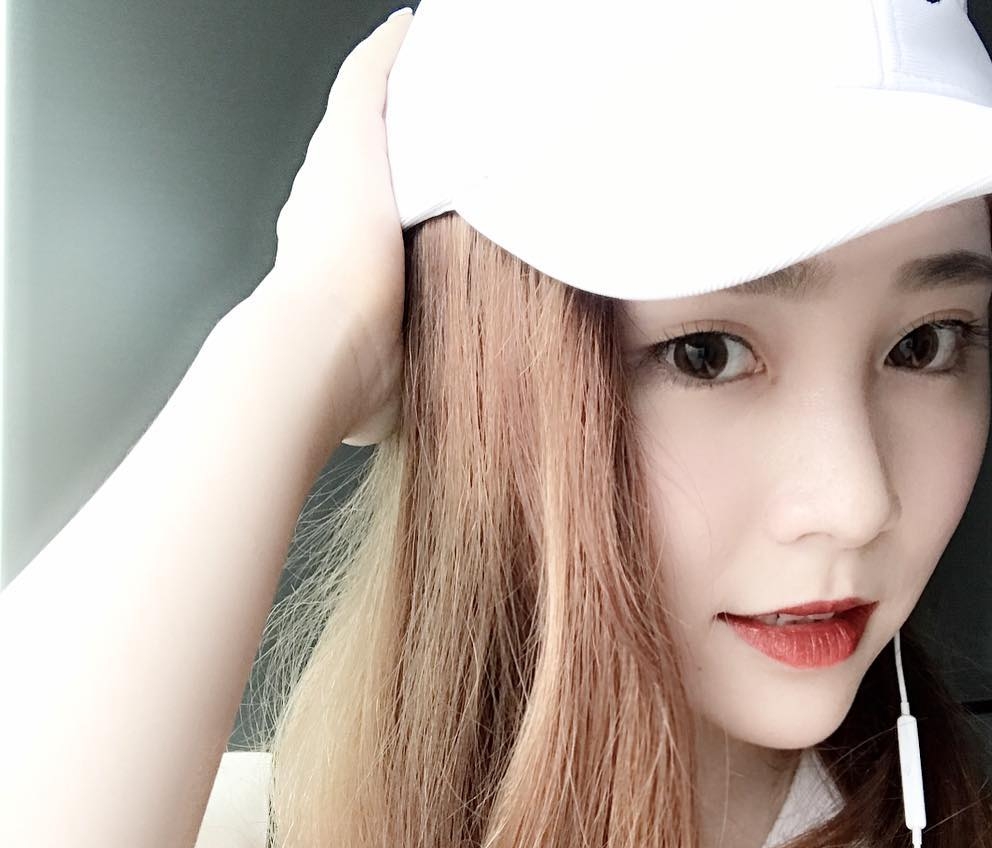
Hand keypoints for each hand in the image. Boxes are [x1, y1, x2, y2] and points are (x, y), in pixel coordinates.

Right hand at [256, 7, 413, 445]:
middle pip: (352, 172)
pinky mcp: (347, 143)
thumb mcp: (378, 389)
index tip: (387, 223)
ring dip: (389, 104)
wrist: (314, 352)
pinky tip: (411, 32)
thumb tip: (391, 415)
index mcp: (323, 266)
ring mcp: (331, 176)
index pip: (345, 230)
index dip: (365, 223)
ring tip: (427, 82)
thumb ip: (391, 385)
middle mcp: (318, 211)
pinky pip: (367, 83)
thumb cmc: (343, 382)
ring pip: (363, 126)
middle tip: (413, 147)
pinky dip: (386, 56)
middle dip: (380, 160)